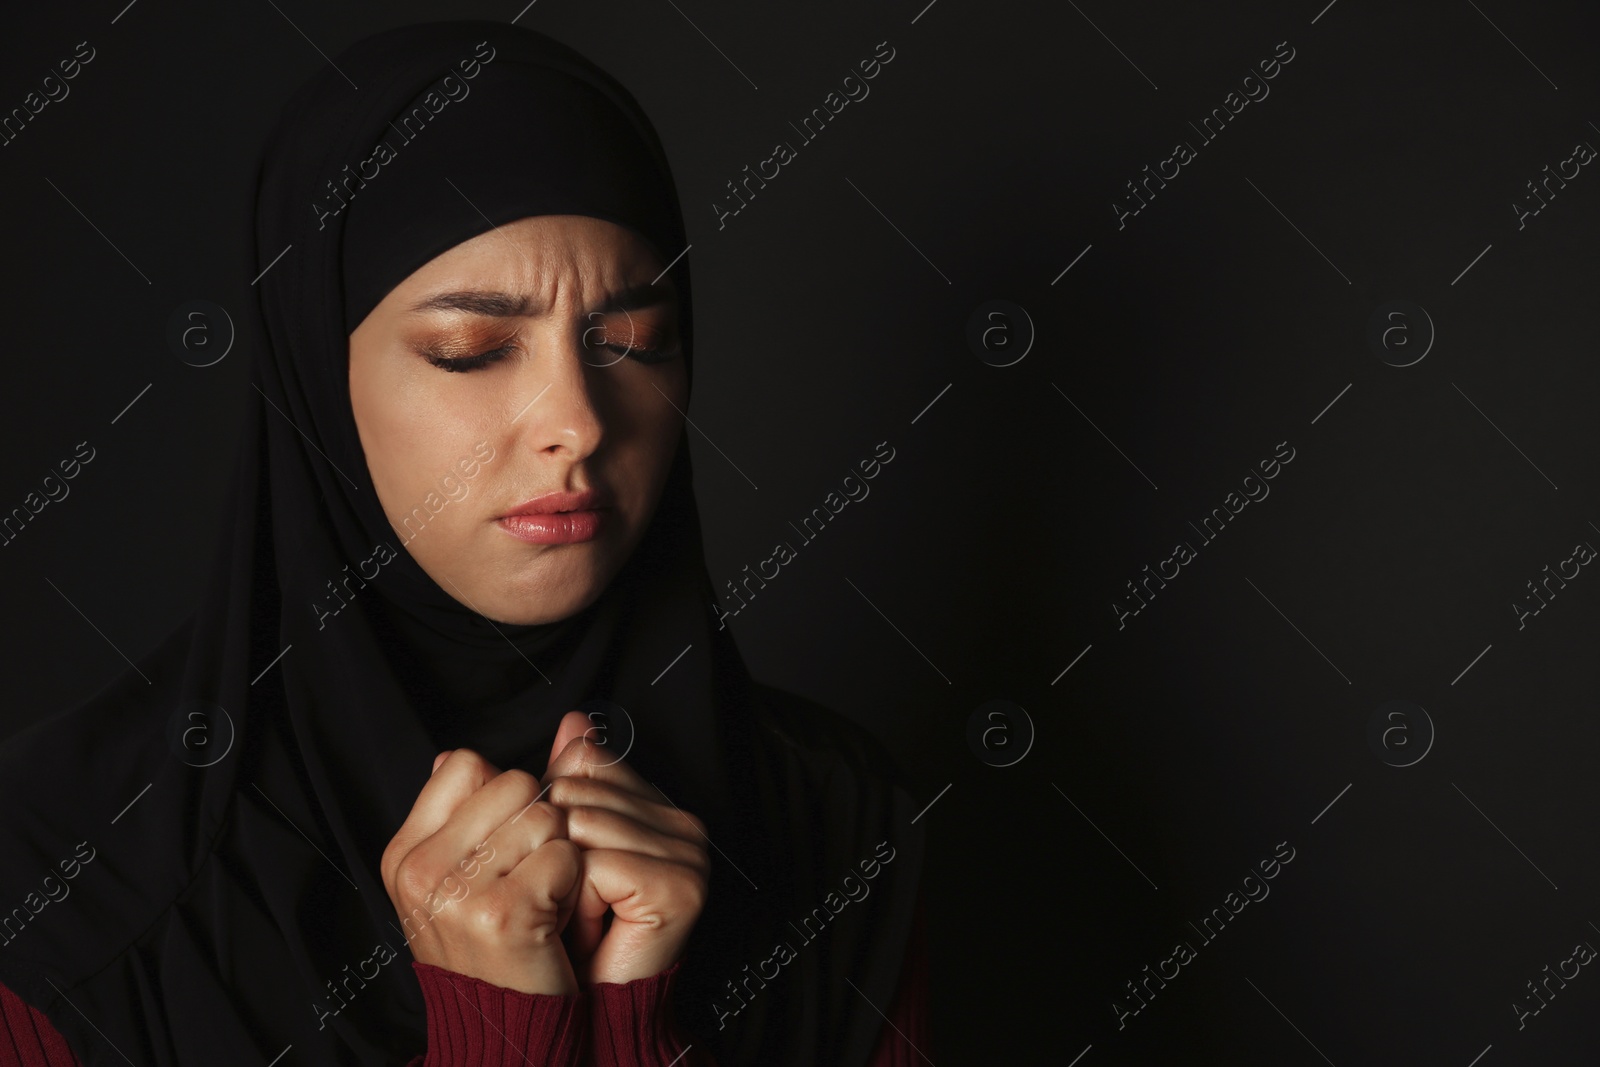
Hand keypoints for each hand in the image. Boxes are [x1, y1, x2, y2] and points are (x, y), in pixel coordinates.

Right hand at [380, 748, 582, 994]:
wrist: (503, 1029)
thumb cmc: (491, 947)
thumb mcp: (458, 876)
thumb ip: (464, 810)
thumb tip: (457, 751)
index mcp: (406, 852)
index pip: (466, 763)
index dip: (503, 796)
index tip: (503, 845)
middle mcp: (421, 869)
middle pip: (516, 783)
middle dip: (539, 823)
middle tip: (527, 879)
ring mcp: (457, 891)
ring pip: (546, 816)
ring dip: (558, 856)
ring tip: (538, 901)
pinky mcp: (502, 912)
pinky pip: (565, 855)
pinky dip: (572, 885)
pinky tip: (551, 919)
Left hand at [541, 710, 711, 985]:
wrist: (591, 1006)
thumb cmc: (571, 933)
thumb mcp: (561, 844)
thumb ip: (567, 781)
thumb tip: (571, 722)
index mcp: (656, 803)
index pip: (584, 762)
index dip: (554, 814)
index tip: (567, 864)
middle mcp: (681, 821)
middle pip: (575, 794)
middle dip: (552, 851)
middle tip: (570, 899)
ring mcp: (688, 852)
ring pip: (580, 828)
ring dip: (560, 882)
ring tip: (579, 916)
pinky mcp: (680, 885)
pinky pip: (594, 867)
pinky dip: (576, 903)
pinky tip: (592, 927)